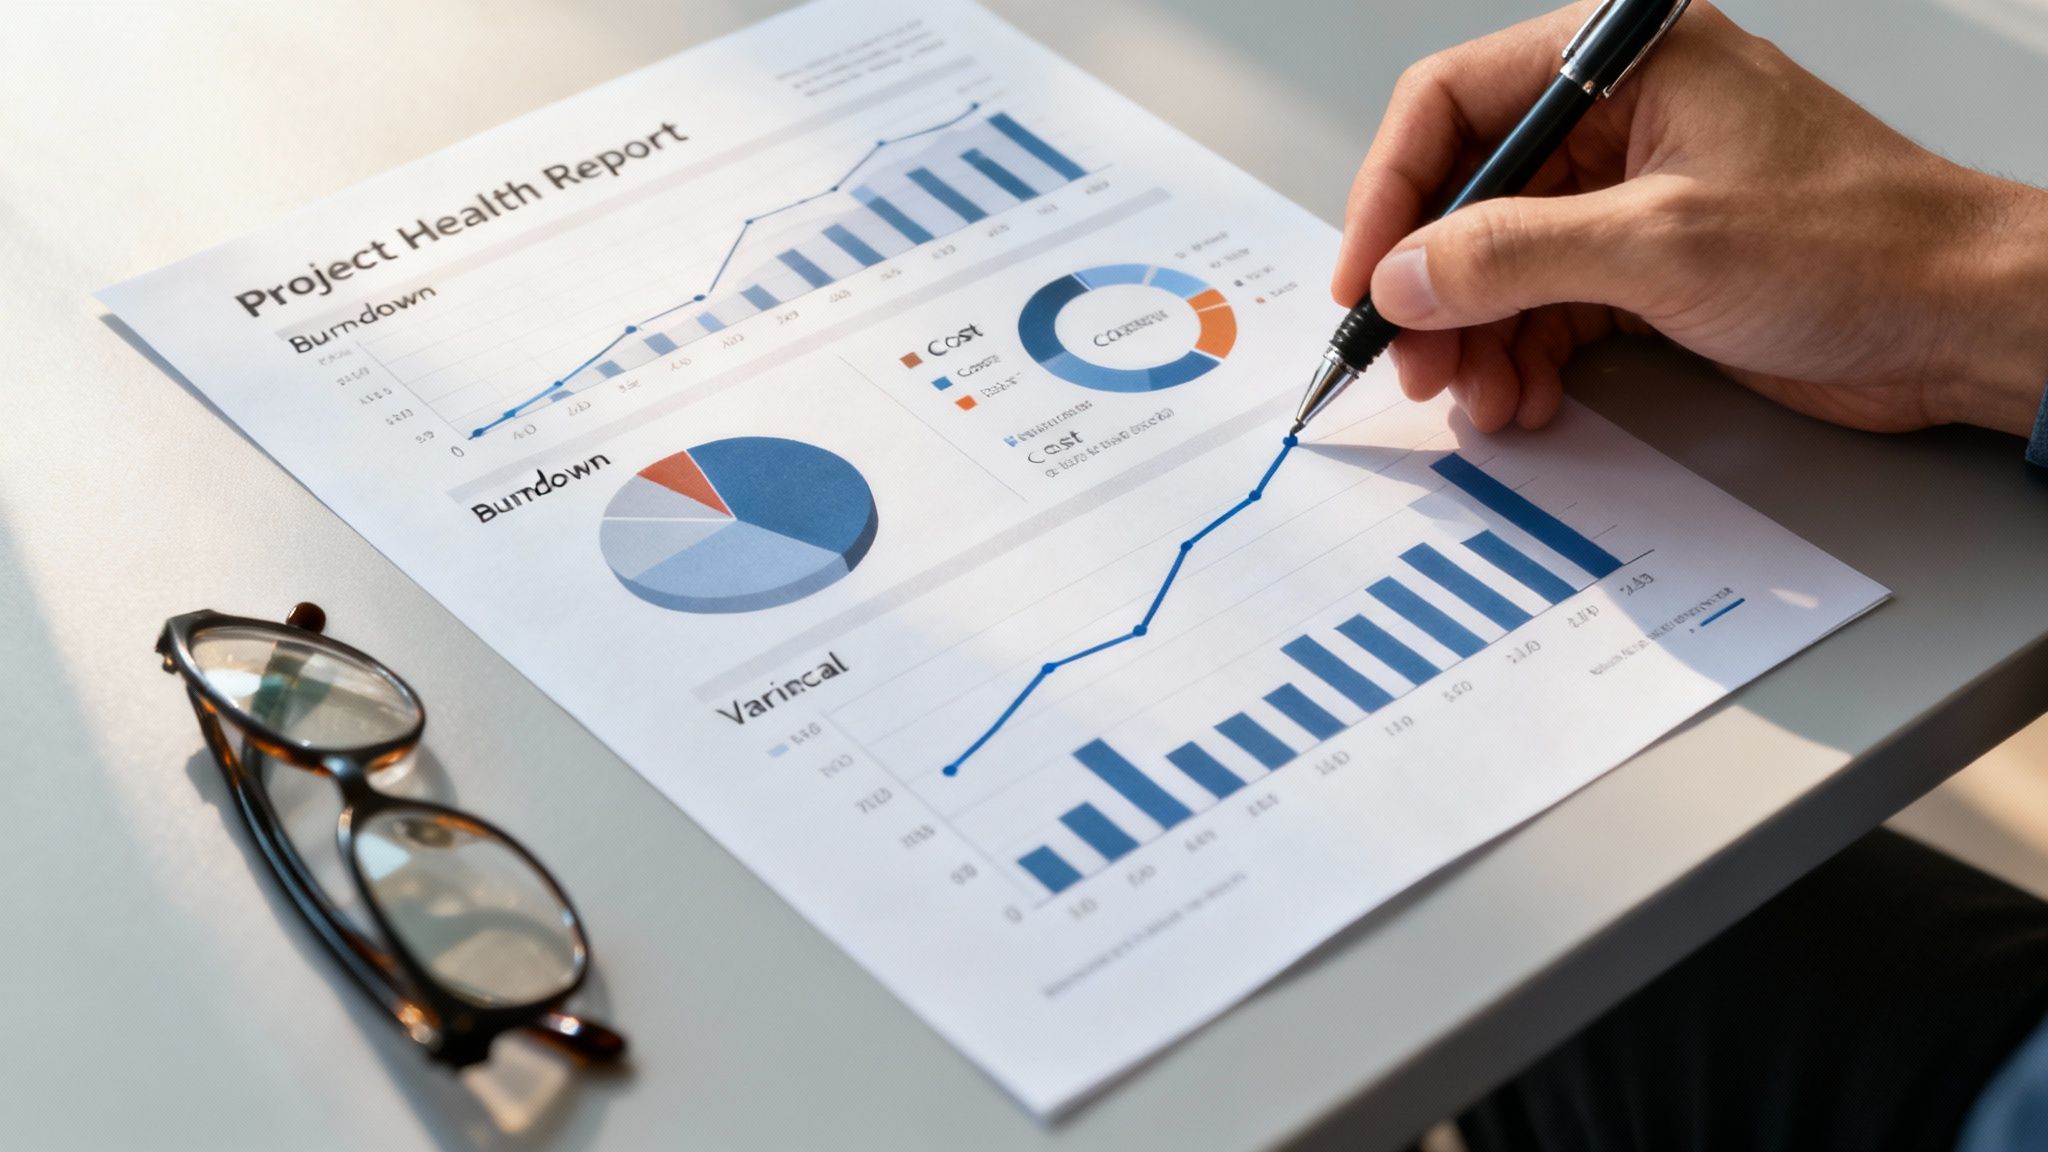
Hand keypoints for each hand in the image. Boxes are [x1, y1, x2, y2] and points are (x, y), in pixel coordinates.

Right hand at [1334, 0, 2047, 437]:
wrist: (1960, 321)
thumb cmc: (1861, 245)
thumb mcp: (1661, 244)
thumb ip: (1513, 255)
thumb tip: (1403, 275)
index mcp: (1624, 59)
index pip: (1453, 104)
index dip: (1391, 195)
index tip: (1365, 281)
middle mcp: (1619, 113)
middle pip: (1468, 193)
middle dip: (1434, 287)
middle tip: (1415, 363)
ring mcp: (1630, 189)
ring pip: (1500, 259)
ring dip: (1475, 336)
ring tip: (1478, 397)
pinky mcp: (1646, 260)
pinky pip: (1546, 301)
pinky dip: (1523, 353)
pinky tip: (1525, 395)